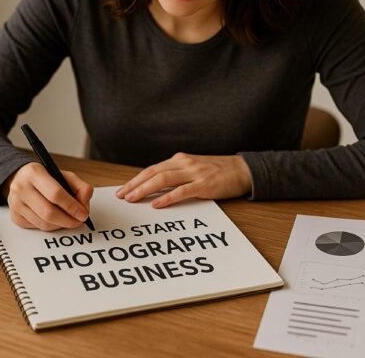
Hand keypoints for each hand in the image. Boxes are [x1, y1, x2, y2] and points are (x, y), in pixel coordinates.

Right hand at [2, 162, 92, 230]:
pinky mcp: (15, 217)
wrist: (21, 179)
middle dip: (68, 220)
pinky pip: (38, 227)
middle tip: (79, 221)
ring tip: (69, 219)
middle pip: (48, 212)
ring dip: (61, 225)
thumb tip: (84, 205)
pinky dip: (51, 226)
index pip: (55, 193)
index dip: (72, 206)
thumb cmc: (46, 178)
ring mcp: (16, 204)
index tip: (83, 214)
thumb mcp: (64, 175)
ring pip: (44, 223)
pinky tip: (55, 219)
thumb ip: (80, 187)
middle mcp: (21, 188)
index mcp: (34, 173)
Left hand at [116, 153, 251, 208]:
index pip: (152, 169)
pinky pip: (181, 191)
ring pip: (163, 179)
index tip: (123, 189)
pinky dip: (167, 197)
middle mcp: (184, 163)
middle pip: (152, 173)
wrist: (243, 170)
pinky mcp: (204, 185)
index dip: (136, 179)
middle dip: (134, 184)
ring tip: (132, 199)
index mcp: (179, 160)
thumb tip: (155, 188)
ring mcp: (194, 173)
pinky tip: (156, 204)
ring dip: (145, 189)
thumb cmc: (218, 171)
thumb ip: (177, 175)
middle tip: (121, 196)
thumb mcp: (194, 169)